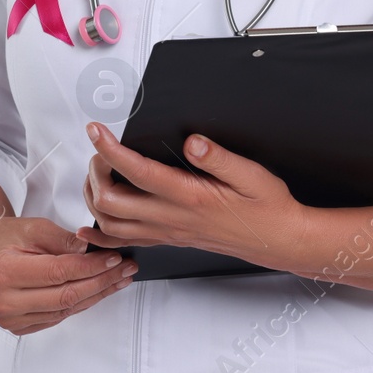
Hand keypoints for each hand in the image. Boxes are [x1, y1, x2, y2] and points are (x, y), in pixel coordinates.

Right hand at [0, 216, 138, 335]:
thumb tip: (92, 251)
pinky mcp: (19, 327)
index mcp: (4, 272)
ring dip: (96, 295)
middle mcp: (5, 300)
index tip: (113, 258)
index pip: (59, 273)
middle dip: (101, 282)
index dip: (91, 266)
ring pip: (66, 310)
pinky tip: (97, 291)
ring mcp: (11, 318)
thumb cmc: (7, 237)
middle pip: (66, 296)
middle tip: (124, 269)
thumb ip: (64, 239)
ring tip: (118, 279)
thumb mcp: (35, 227)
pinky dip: (81, 303)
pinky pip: (58, 317)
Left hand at [77, 122, 308, 270]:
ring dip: (95, 198)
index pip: (138, 172)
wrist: (277, 240)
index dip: (110, 149)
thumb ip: (219, 158)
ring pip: (111, 225)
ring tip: (98, 173)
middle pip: (112, 201)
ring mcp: (167, 232)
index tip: (96, 129)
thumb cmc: (267, 208)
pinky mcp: (169, 239)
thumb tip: (192, 141)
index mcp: (190, 197)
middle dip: (96, 171)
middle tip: (99, 148)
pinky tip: (94, 220)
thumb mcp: (252, 175)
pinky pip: (125, 242)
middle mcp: (172, 218)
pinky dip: (102, 232)